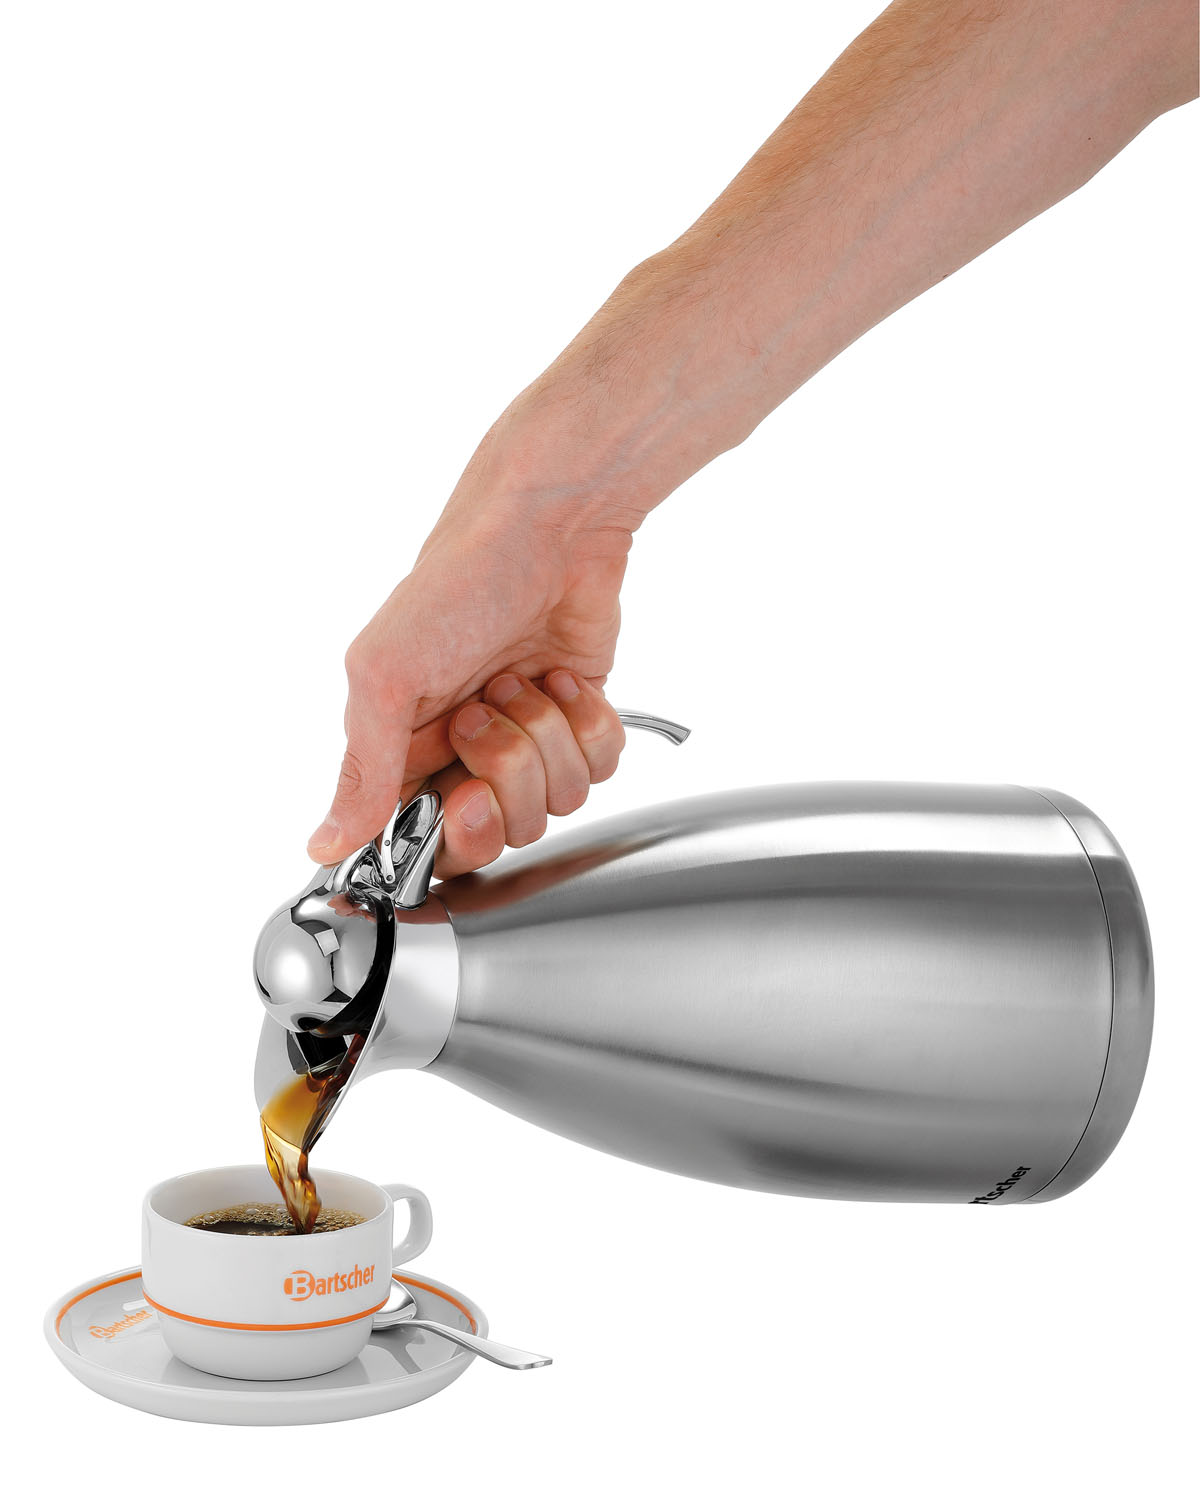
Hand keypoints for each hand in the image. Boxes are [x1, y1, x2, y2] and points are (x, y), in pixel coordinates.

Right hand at [307, 420, 638, 876]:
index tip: (464, 792)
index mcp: (405, 747)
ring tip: (522, 681)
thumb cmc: (457, 583)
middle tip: (488, 719)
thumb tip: (324, 844)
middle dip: (506, 777)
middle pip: (500, 832)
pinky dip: (588, 725)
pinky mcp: (579, 722)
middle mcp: (465, 752)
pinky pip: (599, 770)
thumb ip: (362, 770)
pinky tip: (562, 679)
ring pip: (556, 803)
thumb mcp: (386, 674)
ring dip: (546, 738)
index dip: (455, 830)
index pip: (428, 839)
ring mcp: (527, 739)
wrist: (549, 528)